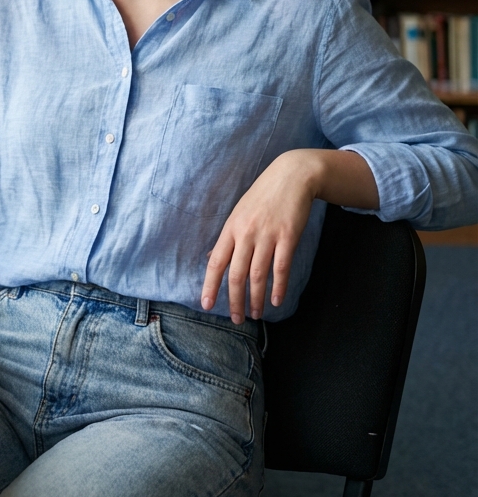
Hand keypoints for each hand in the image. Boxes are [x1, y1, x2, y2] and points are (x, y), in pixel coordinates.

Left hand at [201, 150, 318, 323]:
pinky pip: (281, 267)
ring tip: (255, 314)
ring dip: (255, 298)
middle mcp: (246, 234)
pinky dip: (278, 286)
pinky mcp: (288, 236)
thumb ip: (228, 239)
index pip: (216, 262)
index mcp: (230, 229)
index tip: (206, 305)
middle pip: (236, 273)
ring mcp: (267, 235)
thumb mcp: (238, 214)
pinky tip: (276, 300)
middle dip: (234, 300)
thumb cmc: (262, 197)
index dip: (210, 285)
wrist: (290, 177)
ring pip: (258, 274)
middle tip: (236, 320)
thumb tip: (213, 259)